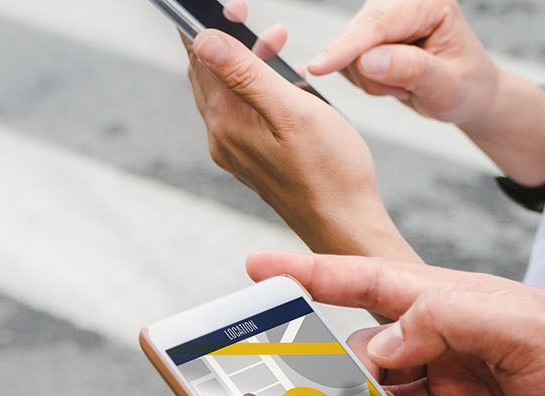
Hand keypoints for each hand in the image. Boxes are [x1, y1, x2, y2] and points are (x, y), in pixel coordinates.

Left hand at [183, 24, 415, 260]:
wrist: (344, 224)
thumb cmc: (330, 171)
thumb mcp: (292, 110)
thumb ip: (246, 74)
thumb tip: (204, 41)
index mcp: (226, 123)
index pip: (200, 60)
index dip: (207, 25)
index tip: (229, 5)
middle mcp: (222, 138)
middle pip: (208, 74)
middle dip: (226, 37)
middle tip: (247, 13)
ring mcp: (235, 150)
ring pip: (226, 91)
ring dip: (246, 60)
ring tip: (276, 39)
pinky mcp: (251, 158)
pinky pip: (242, 111)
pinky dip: (256, 85)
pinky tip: (283, 79)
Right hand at [248, 251, 544, 395]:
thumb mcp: (528, 329)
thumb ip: (448, 321)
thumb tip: (376, 344)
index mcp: (461, 308)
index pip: (374, 284)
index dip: (315, 274)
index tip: (258, 267)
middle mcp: (452, 352)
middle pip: (367, 356)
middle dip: (329, 370)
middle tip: (290, 392)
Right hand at [307, 0, 499, 126]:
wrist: (467, 93)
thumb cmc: (467, 86)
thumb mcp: (448, 85)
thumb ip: (411, 70)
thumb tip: (367, 60)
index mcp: (427, 3)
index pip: (379, 22)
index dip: (348, 46)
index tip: (320, 67)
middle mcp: (401, 3)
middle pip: (357, 36)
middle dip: (373, 73)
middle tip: (408, 89)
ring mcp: (381, 19)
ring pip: (347, 54)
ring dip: (371, 81)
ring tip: (406, 85)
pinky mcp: (366, 37)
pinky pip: (346, 65)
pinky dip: (365, 82)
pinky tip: (393, 82)